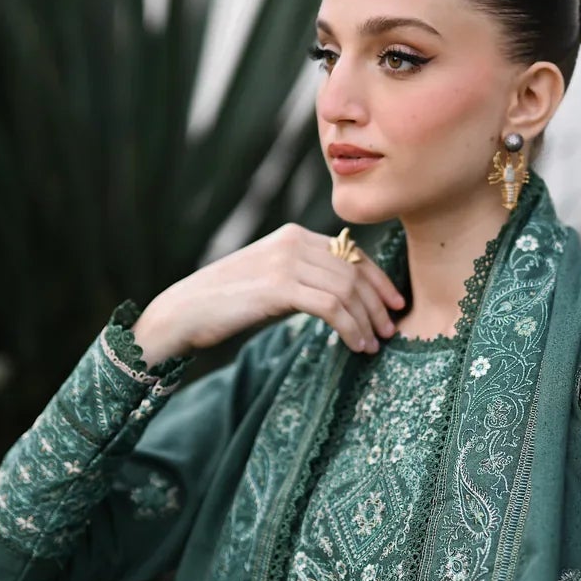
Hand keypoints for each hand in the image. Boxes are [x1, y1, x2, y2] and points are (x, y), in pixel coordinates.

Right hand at [132, 222, 406, 362]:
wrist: (184, 311)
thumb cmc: (228, 302)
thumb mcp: (273, 280)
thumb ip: (306, 279)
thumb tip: (345, 298)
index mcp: (295, 235)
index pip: (352, 254)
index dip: (379, 280)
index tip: (395, 305)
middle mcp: (294, 241)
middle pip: (355, 271)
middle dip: (378, 304)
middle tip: (390, 331)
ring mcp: (286, 262)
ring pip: (348, 290)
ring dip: (367, 320)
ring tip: (374, 344)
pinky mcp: (279, 287)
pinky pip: (332, 307)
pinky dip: (351, 328)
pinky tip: (355, 346)